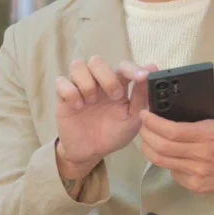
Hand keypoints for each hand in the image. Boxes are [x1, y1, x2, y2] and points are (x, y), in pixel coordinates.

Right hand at [56, 56, 157, 174]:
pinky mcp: (63, 97)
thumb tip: (152, 70)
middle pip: (97, 61)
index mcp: (116, 84)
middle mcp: (97, 82)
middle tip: (115, 96)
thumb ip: (142, 96)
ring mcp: (79, 88)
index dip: (132, 68)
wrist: (91, 153)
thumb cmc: (112, 134)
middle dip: (107, 76)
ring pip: (77, 65)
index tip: (143, 77)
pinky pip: (61, 82)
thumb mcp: (133, 119)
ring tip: (91, 102)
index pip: (122, 66)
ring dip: (87, 82)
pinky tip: (78, 107)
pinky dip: (70, 92)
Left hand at [139, 84, 213, 196]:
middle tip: (142, 123)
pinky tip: (164, 152)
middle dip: (146, 133)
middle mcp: (200, 155)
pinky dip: (163, 161)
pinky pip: (171, 172)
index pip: (172, 130)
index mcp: (209, 136)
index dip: (153, 122)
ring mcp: (196, 173)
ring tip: (146, 137)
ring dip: (148, 148)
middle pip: (161, 146)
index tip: (145, 114)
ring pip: (161, 161)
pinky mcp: (194, 185)